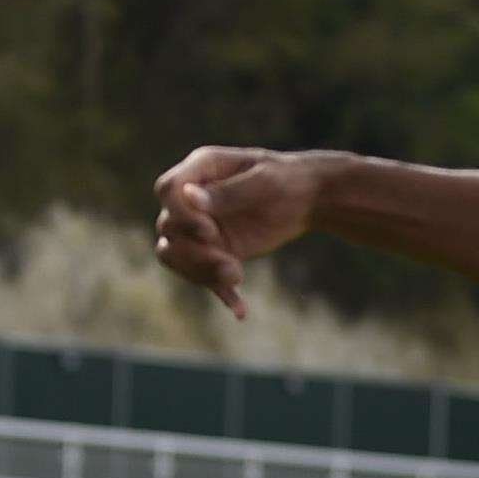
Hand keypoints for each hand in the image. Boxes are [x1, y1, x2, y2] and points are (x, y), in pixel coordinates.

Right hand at [153, 147, 324, 318]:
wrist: (310, 199)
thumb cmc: (289, 180)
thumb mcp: (265, 181)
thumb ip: (228, 192)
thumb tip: (189, 197)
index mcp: (202, 168)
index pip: (169, 189)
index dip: (181, 214)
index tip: (209, 231)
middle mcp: (192, 198)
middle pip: (168, 228)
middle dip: (196, 251)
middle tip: (231, 265)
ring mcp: (199, 225)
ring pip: (175, 254)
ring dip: (201, 272)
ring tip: (237, 278)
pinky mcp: (213, 248)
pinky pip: (200, 273)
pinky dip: (218, 291)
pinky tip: (240, 309)